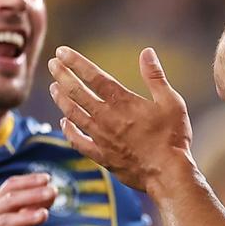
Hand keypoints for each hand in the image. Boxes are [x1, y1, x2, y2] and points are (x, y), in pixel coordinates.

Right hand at [0, 173, 54, 225]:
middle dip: (31, 195)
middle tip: (53, 191)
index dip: (28, 181)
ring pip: (2, 224)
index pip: (8, 188)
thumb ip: (26, 214)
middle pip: (7, 202)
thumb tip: (50, 196)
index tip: (48, 178)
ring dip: (24, 218)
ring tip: (44, 214)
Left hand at [47, 46, 192, 192]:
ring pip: (73, 114)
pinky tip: (63, 122)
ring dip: (61, 99)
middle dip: (62, 75)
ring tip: (53, 87)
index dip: (76, 63)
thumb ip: (155, 76)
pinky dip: (68, 130)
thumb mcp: (171, 101)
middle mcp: (106, 118)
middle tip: (52, 64)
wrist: (167, 173)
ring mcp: (101, 138)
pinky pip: (78, 141)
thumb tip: (147, 52)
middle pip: (77, 92)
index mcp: (123, 102)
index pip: (93, 76)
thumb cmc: (173, 136)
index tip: (62, 52)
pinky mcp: (101, 156)